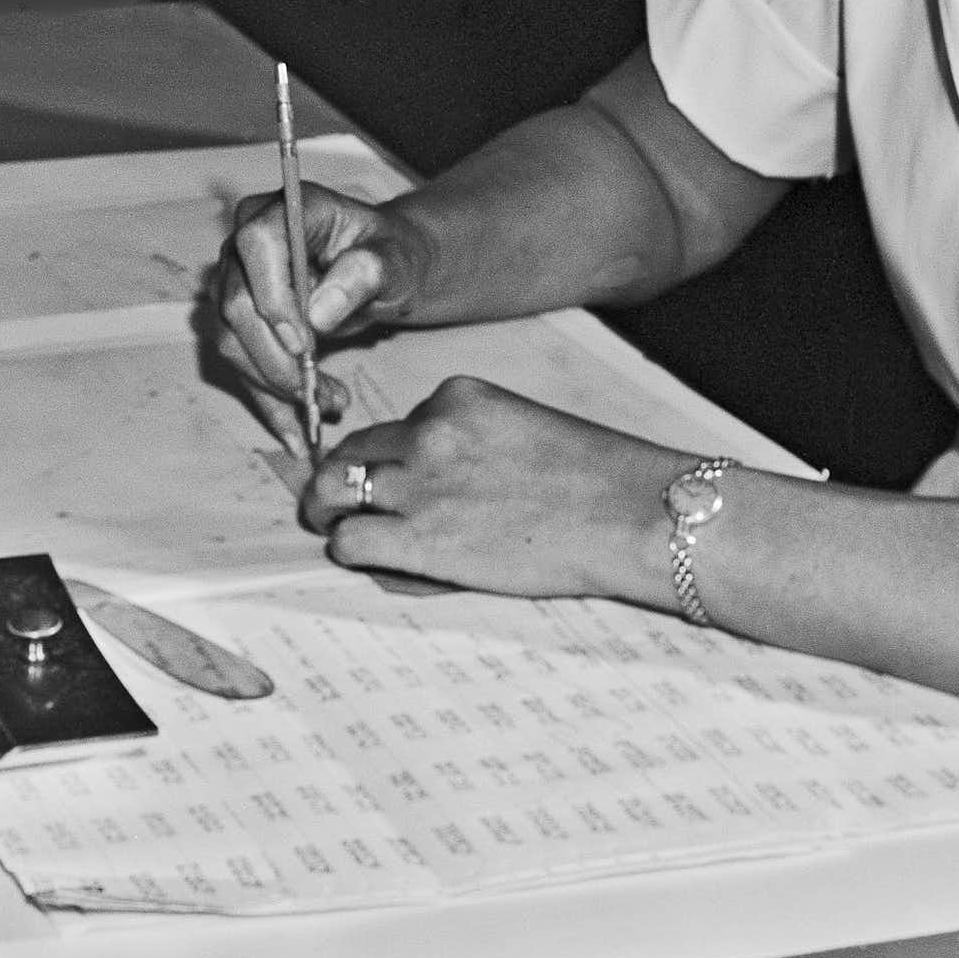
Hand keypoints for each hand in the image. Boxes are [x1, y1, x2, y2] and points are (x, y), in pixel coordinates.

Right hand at [213, 182, 428, 429]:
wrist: (382, 269)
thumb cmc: (390, 254)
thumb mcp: (395, 259)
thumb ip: (365, 272)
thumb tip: (319, 312)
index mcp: (284, 210)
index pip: (256, 246)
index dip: (273, 298)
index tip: (305, 344)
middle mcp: (246, 244)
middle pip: (237, 305)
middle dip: (277, 359)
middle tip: (321, 394)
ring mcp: (235, 282)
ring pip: (232, 343)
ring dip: (276, 386)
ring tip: (329, 404)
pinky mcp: (238, 321)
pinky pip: (241, 366)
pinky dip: (268, 402)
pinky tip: (296, 431)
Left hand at [301, 377, 679, 603]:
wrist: (627, 514)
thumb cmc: (592, 480)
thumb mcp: (519, 430)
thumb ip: (465, 441)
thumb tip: (418, 475)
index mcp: (456, 397)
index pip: (390, 426)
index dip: (384, 459)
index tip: (393, 482)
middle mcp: (427, 431)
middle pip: (349, 453)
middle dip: (339, 480)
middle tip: (339, 506)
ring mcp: (418, 484)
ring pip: (330, 493)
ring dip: (331, 515)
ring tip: (343, 533)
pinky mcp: (418, 538)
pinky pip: (349, 541)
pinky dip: (352, 551)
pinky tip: (376, 560)